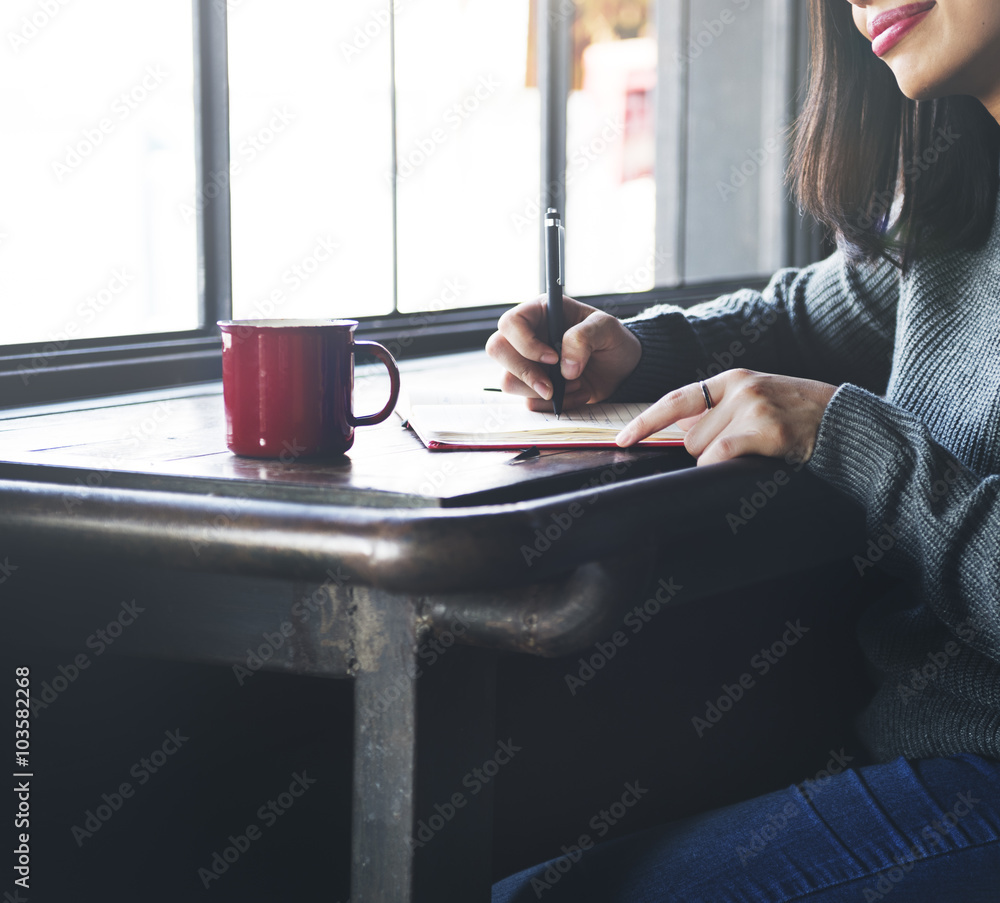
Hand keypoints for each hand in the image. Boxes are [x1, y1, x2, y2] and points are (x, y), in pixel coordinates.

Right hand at [485, 295, 641, 410]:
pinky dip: (554, 405)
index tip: (553, 358)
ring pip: (508, 381)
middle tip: (552, 386)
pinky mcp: (534, 388)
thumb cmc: (612, 340)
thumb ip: (584, 337)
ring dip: (542, 391)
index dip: (525, 343)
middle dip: (524, 373)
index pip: (510, 323)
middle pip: (497, 351)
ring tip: (576, 384)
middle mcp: (526, 337)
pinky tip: (578, 394)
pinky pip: (529, 402)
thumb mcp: (606, 329)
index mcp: (539, 313)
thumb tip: (564, 367)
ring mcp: (527, 364)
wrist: (623, 368)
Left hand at [616, 369, 836, 466]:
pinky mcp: (766, 430)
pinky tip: (747, 465)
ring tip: (757, 452)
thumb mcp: (759, 399)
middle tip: (744, 448)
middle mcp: (739, 388)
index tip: (622, 438)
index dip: (646, 421)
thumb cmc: (801, 416)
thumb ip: (721, 409)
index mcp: (733, 379)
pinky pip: (719, 457)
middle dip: (706, 451)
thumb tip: (681, 430)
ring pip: (703, 451)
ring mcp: (753, 407)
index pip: (676, 399)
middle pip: (689, 436)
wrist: (847, 421)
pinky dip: (720, 469)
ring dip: (721, 461)